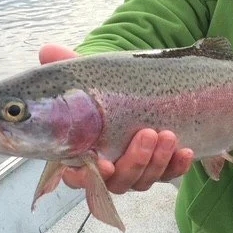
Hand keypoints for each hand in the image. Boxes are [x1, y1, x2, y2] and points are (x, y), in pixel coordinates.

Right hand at [38, 43, 194, 192]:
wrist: (138, 89)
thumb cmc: (107, 89)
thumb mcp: (89, 76)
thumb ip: (67, 67)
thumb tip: (48, 51)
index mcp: (84, 152)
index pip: (79, 176)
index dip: (88, 177)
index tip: (104, 164)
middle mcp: (109, 167)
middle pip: (118, 182)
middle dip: (135, 161)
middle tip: (147, 132)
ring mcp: (135, 169)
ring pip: (144, 180)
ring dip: (157, 161)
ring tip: (167, 134)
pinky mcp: (160, 167)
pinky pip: (169, 175)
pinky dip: (177, 166)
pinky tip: (184, 150)